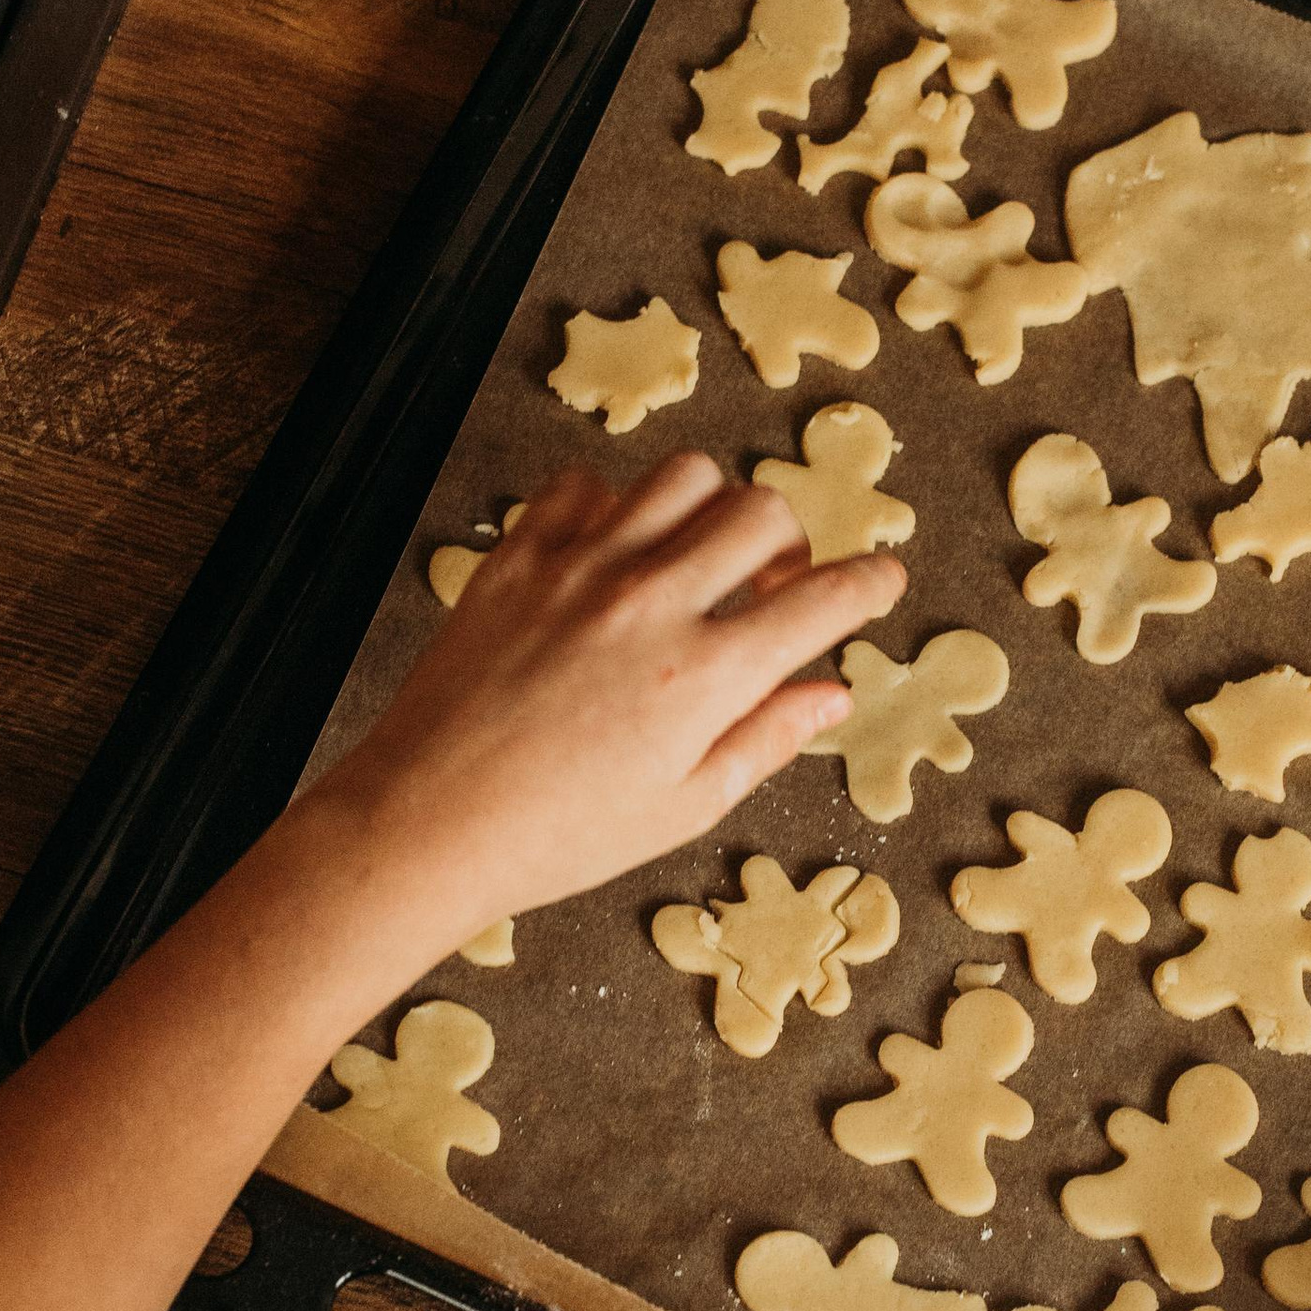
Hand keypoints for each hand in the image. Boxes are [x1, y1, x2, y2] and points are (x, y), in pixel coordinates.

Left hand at [305, 452, 903, 962]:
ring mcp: (582, 570)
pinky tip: (613, 553)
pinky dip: (614, 505)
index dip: (871, 582)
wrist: (428, 821)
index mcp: (705, 676)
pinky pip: (585, 485)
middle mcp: (652, 603)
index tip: (882, 578)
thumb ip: (766, 737)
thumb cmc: (558, 835)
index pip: (824, 599)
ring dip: (710, 509)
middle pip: (763, 512)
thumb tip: (832, 694)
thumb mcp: (684, 805)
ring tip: (697, 558)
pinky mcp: (520, 557)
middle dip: (790, 542)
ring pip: (683, 476)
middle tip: (772, 585)